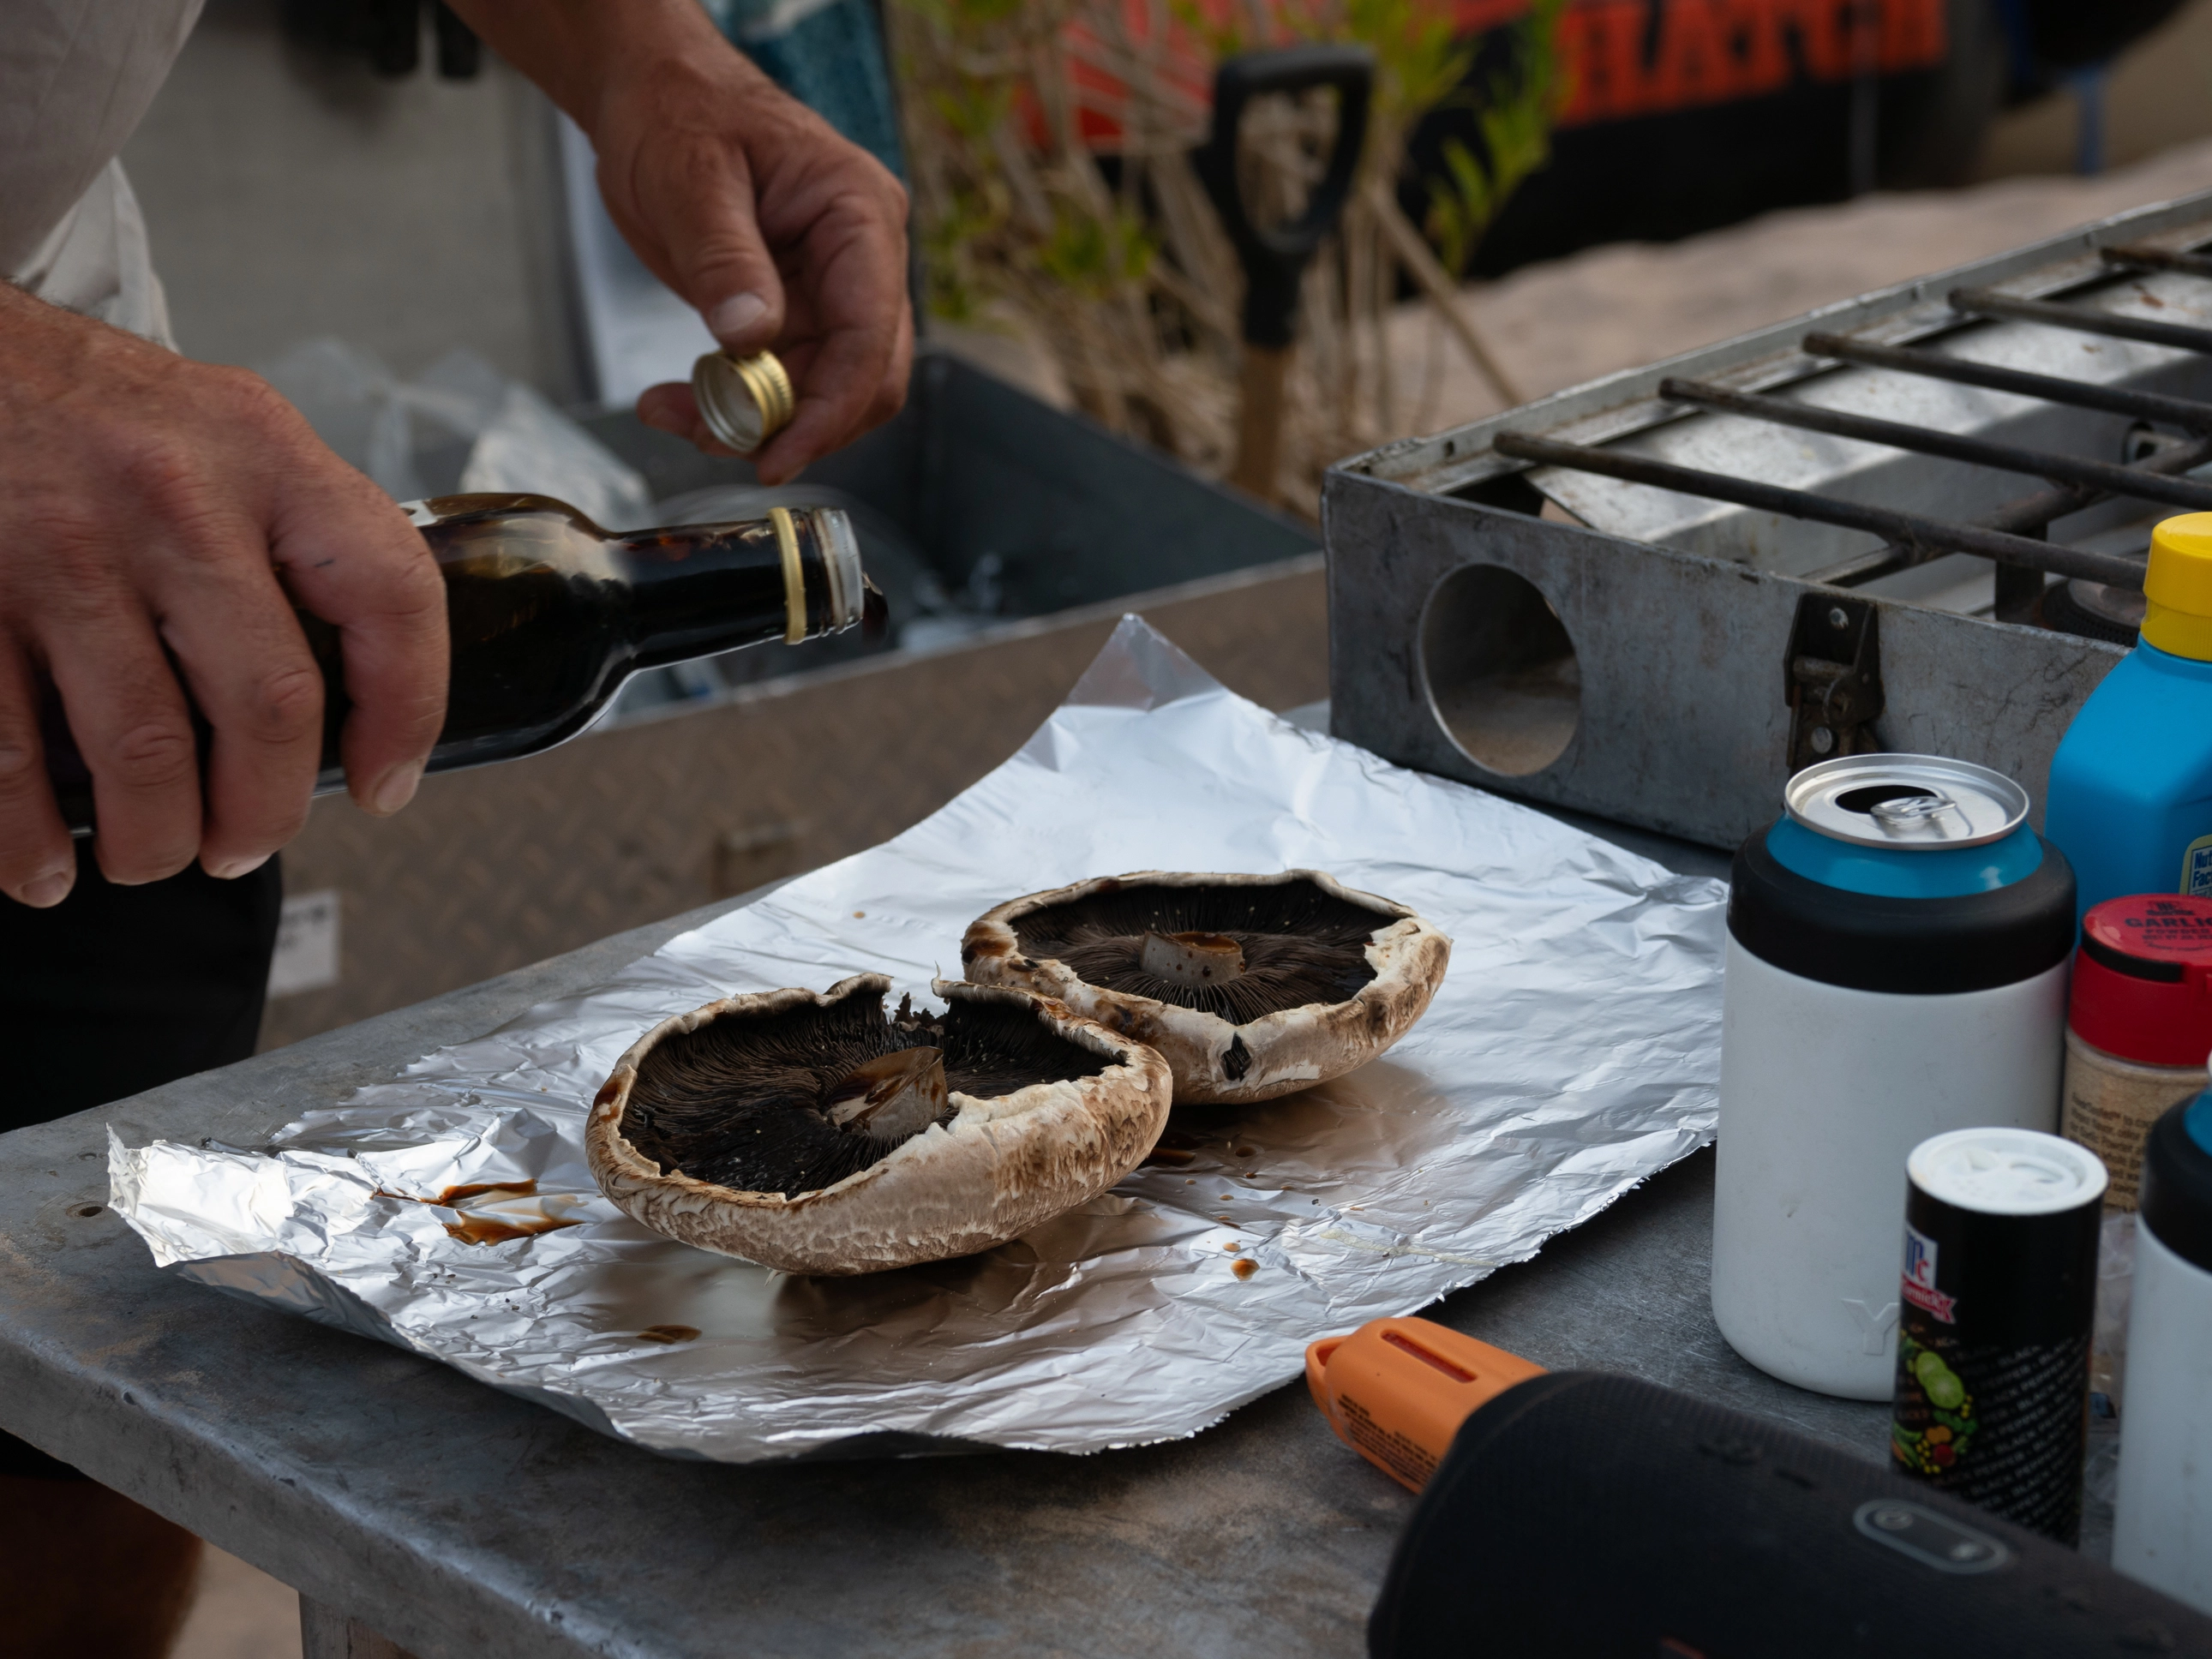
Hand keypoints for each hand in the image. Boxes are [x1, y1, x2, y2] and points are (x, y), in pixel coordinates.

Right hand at [0, 287, 447, 904]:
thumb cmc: (90, 410)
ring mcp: (60, 547)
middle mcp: (174, 498)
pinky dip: (27, 835)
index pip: (389, 595)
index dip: (407, 713)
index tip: (382, 785)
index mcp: (266, 455)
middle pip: (269, 703)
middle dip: (263, 810)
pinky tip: (42, 865)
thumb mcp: (222, 430)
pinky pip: (8, 752)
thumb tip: (348, 697)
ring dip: (155, 838)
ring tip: (152, 856)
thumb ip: (292, 536)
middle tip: (242, 845)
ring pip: (143, 748)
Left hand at [451, 0, 911, 484]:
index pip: (871, 334)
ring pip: (821, 391)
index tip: (777, 456)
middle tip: (713, 440)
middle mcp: (862, 260)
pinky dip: (737, 406)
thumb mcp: (692, 177)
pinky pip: (783, 383)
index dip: (831, 408)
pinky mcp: (796, 314)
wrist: (653, 97)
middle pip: (863, 377)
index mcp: (859, 214)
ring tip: (676, 414)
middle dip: (794, 424)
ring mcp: (832, 291)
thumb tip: (750, 338)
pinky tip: (683, 402)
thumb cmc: (679, 111)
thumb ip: (725, 258)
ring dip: (757, 423)